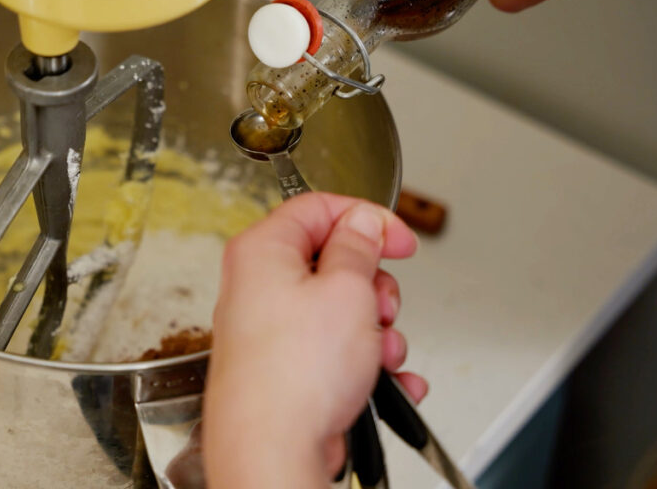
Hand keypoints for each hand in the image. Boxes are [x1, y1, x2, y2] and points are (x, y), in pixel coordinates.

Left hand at [203, 193, 426, 488]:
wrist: (273, 449)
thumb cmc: (293, 375)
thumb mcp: (347, 289)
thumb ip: (359, 246)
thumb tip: (362, 223)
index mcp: (262, 250)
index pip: (318, 207)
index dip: (366, 217)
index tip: (398, 238)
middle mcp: (259, 286)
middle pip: (334, 261)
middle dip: (374, 287)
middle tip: (381, 307)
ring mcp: (272, 330)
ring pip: (342, 311)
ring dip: (376, 333)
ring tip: (378, 354)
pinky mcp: (287, 367)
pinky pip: (338, 352)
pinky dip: (366, 365)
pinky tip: (383, 382)